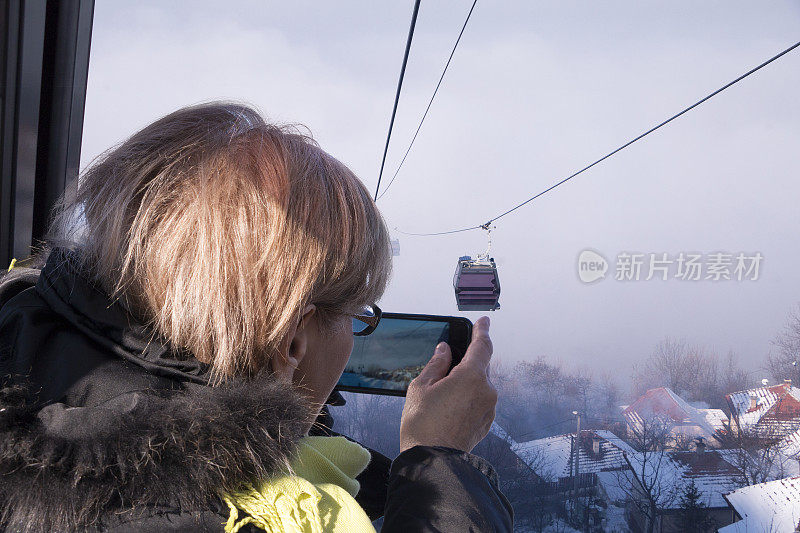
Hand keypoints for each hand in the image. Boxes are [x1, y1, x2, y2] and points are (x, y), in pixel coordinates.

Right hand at [399, 316, 496, 452]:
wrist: (432, 461)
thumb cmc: (423, 425)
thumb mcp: (421, 387)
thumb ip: (436, 364)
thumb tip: (444, 350)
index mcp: (471, 376)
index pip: (482, 345)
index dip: (482, 330)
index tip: (483, 321)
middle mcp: (487, 390)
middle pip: (480, 365)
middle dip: (466, 361)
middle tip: (446, 364)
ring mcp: (489, 408)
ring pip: (480, 384)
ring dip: (466, 381)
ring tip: (443, 393)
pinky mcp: (487, 422)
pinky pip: (480, 400)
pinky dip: (469, 397)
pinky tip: (450, 406)